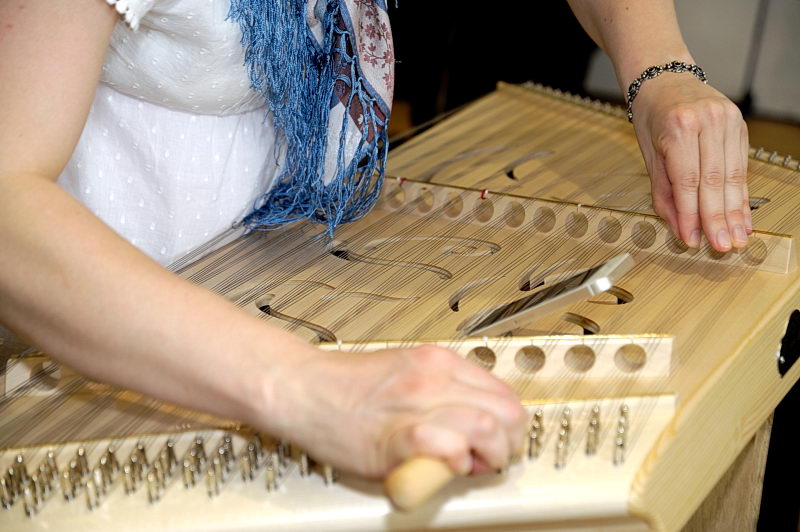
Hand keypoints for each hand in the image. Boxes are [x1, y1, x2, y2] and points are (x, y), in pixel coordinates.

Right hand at [266, 344, 525, 478]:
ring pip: (489, 427)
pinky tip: (439, 466)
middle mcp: (434, 378)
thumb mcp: (405, 370)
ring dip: (488, 455)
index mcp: (438, 362)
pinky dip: (454, 462)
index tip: (494, 439)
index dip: (507, 424)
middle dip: (507, 442)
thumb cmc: (344, 386)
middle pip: (507, 410)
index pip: (503, 392)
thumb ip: (441, 389)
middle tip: (486, 458)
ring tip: (465, 465)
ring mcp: (418, 404)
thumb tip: (471, 418)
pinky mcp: (399, 435)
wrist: (302, 389)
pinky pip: (450, 447)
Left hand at [630, 74, 751, 250]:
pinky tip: (742, 216)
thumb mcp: (648, 154)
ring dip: (735, 212)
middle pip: (714, 181)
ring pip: (732, 176)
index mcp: (678, 128)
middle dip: (717, 219)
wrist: (664, 77)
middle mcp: (706, 122)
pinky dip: (740, 194)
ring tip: (736, 238)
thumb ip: (663, 192)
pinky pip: (741, 166)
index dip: (692, 215)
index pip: (688, 181)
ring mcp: (726, 121)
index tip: (692, 240)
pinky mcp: (739, 124)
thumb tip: (679, 228)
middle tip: (721, 247)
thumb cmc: (651, 115)